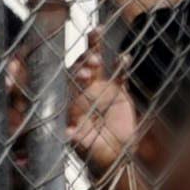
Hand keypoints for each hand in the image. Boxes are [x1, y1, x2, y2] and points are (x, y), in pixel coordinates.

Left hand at [67, 31, 136, 174]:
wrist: (115, 155)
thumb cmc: (93, 152)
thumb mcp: (83, 146)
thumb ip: (76, 138)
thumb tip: (66, 134)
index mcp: (69, 102)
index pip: (64, 81)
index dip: (70, 73)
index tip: (79, 72)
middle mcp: (81, 91)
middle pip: (78, 67)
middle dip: (82, 58)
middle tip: (91, 58)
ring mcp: (100, 89)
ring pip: (96, 64)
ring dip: (95, 50)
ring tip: (97, 34)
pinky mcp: (118, 92)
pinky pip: (121, 76)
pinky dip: (123, 67)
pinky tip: (125, 57)